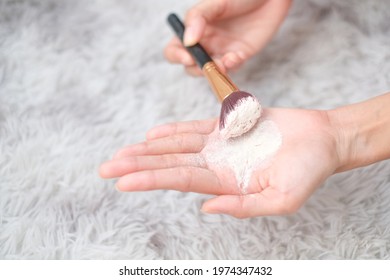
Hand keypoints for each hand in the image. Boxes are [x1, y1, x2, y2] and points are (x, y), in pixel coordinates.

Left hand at [99, 108, 340, 217]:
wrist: (321, 140)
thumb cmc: (307, 172)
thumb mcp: (282, 200)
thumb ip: (243, 207)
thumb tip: (206, 209)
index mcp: (226, 183)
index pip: (179, 181)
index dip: (150, 180)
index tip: (121, 181)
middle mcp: (217, 165)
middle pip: (169, 165)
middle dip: (137, 166)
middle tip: (105, 169)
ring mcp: (220, 145)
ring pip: (176, 146)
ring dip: (148, 148)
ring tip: (121, 153)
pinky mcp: (228, 126)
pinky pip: (195, 128)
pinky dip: (173, 130)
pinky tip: (153, 135)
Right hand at [165, 0, 291, 74]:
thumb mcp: (214, 2)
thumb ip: (197, 18)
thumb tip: (187, 41)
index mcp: (193, 30)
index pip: (175, 48)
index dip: (176, 56)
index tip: (187, 57)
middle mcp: (205, 43)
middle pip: (191, 66)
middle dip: (195, 70)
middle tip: (205, 65)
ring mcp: (222, 51)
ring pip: (210, 72)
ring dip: (214, 72)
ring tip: (223, 63)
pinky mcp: (239, 55)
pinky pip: (232, 68)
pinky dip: (231, 66)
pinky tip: (234, 57)